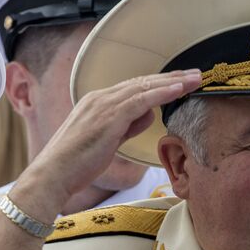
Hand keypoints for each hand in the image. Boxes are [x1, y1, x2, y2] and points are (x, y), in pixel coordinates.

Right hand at [6, 69, 202, 224]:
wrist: (53, 175)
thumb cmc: (76, 164)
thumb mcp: (107, 142)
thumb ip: (127, 126)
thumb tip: (148, 114)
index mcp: (98, 102)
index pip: (134, 88)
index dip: (159, 84)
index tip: (180, 82)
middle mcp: (101, 98)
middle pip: (143, 82)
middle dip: (171, 77)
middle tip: (196, 74)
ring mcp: (104, 105)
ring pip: (145, 87)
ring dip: (173, 82)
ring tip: (196, 78)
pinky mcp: (109, 117)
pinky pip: (141, 100)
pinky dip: (162, 92)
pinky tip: (179, 89)